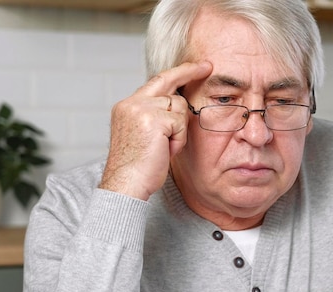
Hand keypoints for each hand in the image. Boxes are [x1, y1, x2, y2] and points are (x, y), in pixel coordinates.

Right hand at [99, 61, 212, 200]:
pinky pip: (181, 122)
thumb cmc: (137, 169)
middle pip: (168, 81)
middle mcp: (132, 103)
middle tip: (207, 66)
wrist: (125, 185)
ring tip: (164, 148)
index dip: (176, 74)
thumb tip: (177, 105)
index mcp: (127, 107)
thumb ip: (156, 117)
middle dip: (190, 71)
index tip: (193, 67)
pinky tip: (165, 151)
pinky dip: (178, 139)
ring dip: (179, 129)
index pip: (155, 82)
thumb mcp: (144, 136)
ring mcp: (141, 109)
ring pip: (179, 106)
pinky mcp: (153, 119)